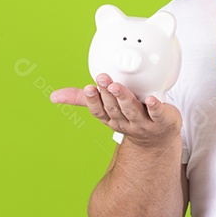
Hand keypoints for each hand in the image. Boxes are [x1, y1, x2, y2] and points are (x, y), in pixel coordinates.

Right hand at [49, 73, 181, 146]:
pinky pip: (157, 113)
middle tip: (103, 79)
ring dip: (124, 98)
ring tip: (117, 86)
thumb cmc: (129, 116)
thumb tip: (54, 96)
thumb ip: (82, 98)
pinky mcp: (161, 120)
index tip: (89, 87)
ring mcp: (143, 123)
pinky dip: (155, 106)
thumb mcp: (104, 108)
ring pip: (132, 110)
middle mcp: (125, 121)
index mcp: (110, 118)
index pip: (98, 111)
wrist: (157, 137)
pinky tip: (152, 99)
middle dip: (107, 94)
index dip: (93, 100)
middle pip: (114, 108)